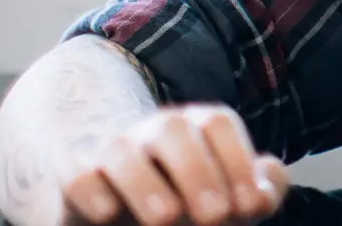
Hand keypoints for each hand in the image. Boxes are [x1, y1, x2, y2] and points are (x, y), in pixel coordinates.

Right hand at [55, 104, 290, 225]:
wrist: (119, 202)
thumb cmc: (187, 198)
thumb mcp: (228, 197)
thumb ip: (260, 191)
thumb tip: (265, 192)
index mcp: (196, 128)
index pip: (217, 124)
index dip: (238, 162)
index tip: (251, 207)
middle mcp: (153, 132)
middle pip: (173, 131)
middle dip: (198, 172)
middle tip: (216, 217)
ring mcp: (112, 152)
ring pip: (121, 152)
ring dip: (145, 184)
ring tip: (168, 218)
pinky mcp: (76, 178)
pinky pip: (79, 177)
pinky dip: (93, 192)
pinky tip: (109, 215)